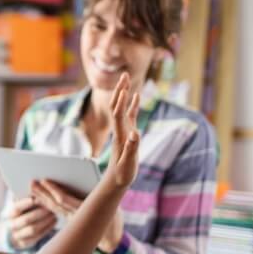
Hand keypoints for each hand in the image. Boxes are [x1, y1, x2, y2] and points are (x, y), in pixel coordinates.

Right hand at [8, 196, 56, 249]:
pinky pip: (38, 237)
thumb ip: (28, 197)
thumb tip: (36, 184)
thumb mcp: (23, 204)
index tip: (37, 198)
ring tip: (54, 214)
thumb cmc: (25, 211)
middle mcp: (12, 224)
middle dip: (40, 213)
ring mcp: (18, 235)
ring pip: (33, 229)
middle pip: (26, 219)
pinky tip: (54, 221)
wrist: (18, 229)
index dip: (26, 203)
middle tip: (51, 207)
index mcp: (11, 213)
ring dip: (45, 221)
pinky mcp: (25, 243)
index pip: (17, 208)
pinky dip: (47, 228)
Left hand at [30, 180, 123, 253]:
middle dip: (43, 192)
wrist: (112, 238)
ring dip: (42, 197)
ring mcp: (72, 219)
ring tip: (31, 187)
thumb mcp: (109, 202)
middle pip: (56, 203)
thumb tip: (86, 171)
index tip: (44, 181)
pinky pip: (56, 210)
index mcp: (86, 209)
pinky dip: (46, 203)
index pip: (65, 200)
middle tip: (32, 181)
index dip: (54, 190)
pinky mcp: (70, 219)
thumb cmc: (112, 214)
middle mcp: (76, 216)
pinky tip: (38, 196)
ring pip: (54, 207)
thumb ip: (96, 188)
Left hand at [104, 72, 140, 188]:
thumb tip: (135, 134)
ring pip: (122, 107)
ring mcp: (123, 130)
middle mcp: (119, 130)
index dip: (120, 103)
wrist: (115, 180)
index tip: (124, 90)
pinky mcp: (127, 133)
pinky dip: (132, 104)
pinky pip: (129, 115)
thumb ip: (132, 149)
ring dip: (124, 92)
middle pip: (116, 106)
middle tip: (124, 74)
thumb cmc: (122, 174)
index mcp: (119, 136)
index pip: (118, 115)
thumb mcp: (128, 164)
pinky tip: (136, 95)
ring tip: (127, 77)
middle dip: (120, 90)